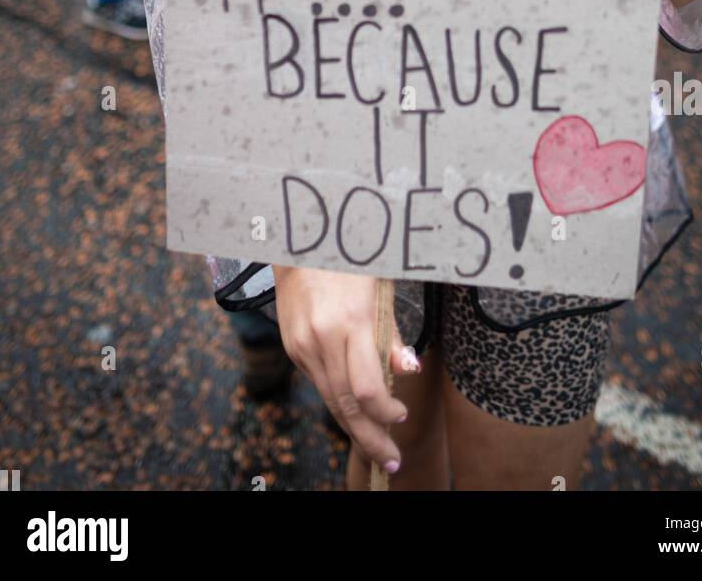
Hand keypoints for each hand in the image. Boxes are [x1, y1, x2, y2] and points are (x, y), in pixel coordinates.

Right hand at [272, 265, 419, 472]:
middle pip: (345, 405)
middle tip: (391, 461)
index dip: (386, 412)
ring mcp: (302, 344)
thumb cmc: (352, 258)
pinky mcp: (292, 345)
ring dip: (353, 426)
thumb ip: (392, 333)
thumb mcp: (382, 287)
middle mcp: (321, 338)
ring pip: (329, 398)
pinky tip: (355, 411)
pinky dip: (338, 399)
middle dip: (370, 438)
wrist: (300, 240)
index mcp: (350, 321)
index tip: (402, 417)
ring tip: (377, 446)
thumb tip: (409, 370)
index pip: (367, 388)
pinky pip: (318, 381)